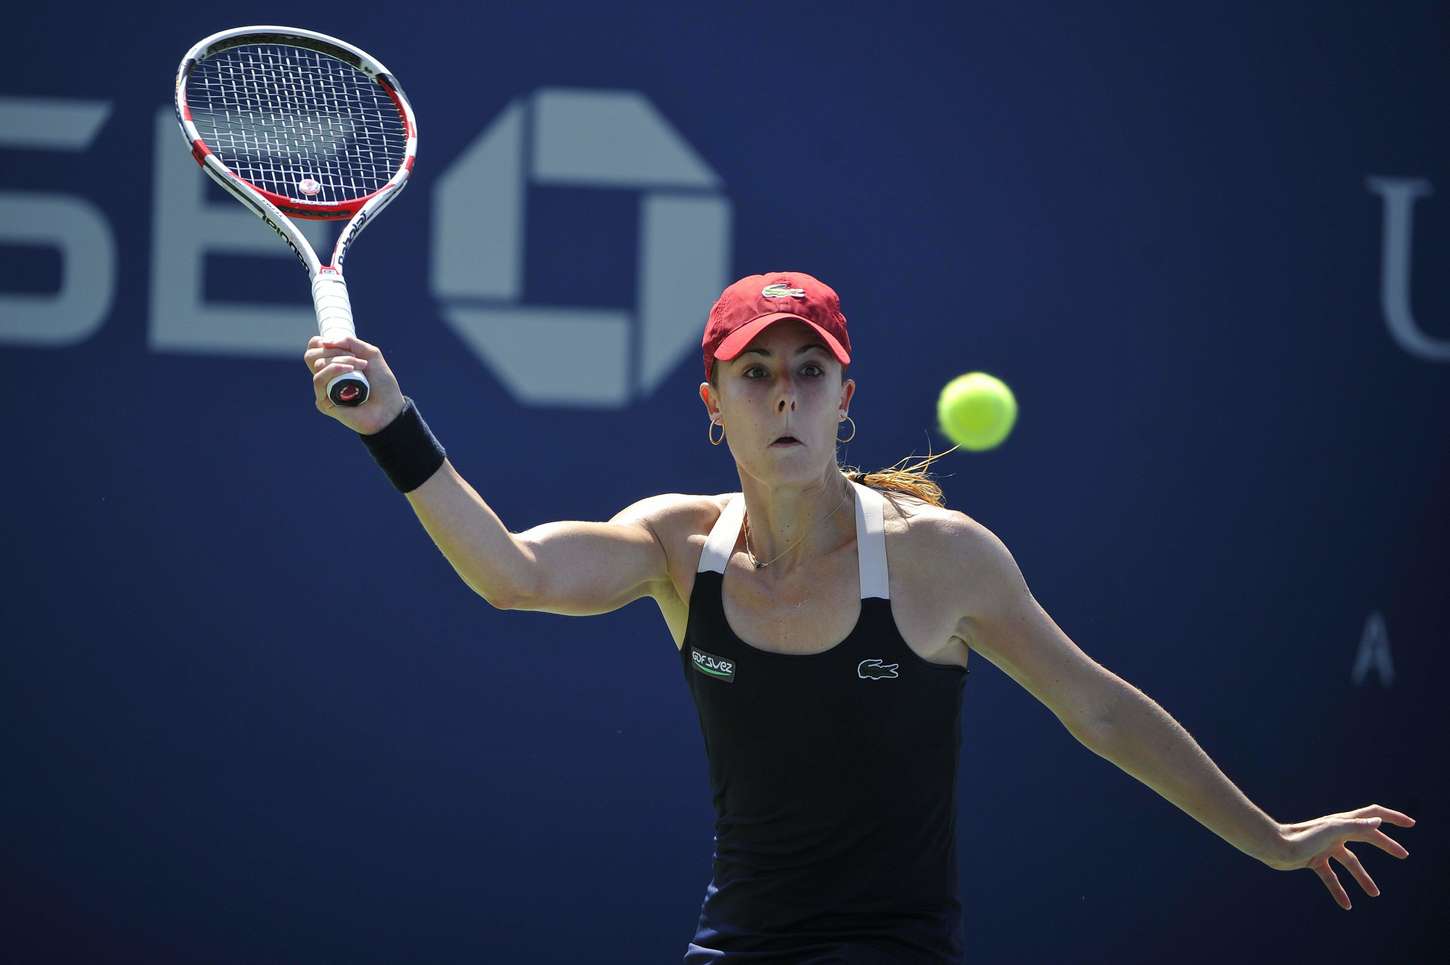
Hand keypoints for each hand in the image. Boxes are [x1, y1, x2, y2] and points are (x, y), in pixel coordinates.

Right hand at [302, 334, 406, 433]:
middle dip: (336, 351)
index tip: (341, 344)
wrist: (389, 407)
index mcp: (333, 365)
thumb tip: (325, 342)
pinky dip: (333, 370)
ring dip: (340, 360)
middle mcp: (326, 377)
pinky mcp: (324, 402)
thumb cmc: (382, 383)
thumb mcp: (370, 354)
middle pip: (312, 355)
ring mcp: (324, 390)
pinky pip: (319, 380)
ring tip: (360, 365)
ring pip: (317, 365)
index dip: (322, 342)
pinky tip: (349, 371)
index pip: (314, 348)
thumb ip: (350, 342)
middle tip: (356, 357)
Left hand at [1266, 805, 1413, 908]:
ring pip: (1350, 862)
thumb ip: (1355, 826)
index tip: (1410, 824)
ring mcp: (1325, 846)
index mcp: (1342, 822)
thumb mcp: (1332, 831)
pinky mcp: (1314, 860)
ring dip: (1363, 877)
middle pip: (1367, 837)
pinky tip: (1346, 904)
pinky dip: (1339, 889)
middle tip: (1404, 855)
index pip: (1372, 815)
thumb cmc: (1301, 837)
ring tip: (1375, 894)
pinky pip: (1331, 876)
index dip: (1392, 817)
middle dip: (1386, 845)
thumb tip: (1378, 822)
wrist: (1273, 847)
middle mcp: (1335, 832)